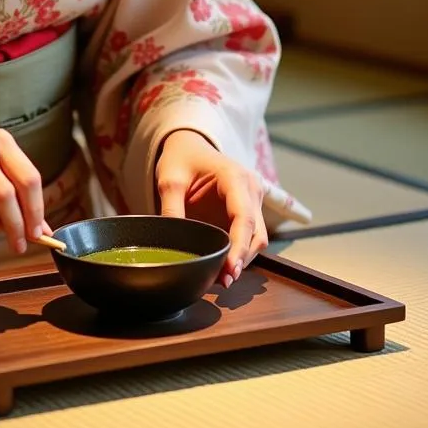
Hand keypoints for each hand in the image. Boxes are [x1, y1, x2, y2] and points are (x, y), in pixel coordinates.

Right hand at [0, 122, 45, 254]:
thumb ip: (11, 190)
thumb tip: (39, 226)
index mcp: (1, 140)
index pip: (31, 176)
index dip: (39, 207)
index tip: (41, 228)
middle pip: (21, 188)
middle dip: (29, 221)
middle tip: (30, 240)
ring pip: (2, 201)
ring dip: (11, 228)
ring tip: (12, 240)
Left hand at [155, 129, 267, 287]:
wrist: (189, 146)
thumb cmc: (181, 158)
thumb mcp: (169, 179)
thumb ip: (171, 208)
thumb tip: (173, 244)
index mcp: (234, 177)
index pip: (243, 217)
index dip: (239, 247)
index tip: (230, 269)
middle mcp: (251, 188)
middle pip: (256, 233)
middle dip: (242, 258)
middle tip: (223, 281)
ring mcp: (253, 200)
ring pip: (257, 238)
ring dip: (243, 259)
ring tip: (221, 278)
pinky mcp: (248, 210)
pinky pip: (249, 236)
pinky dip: (239, 252)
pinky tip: (223, 266)